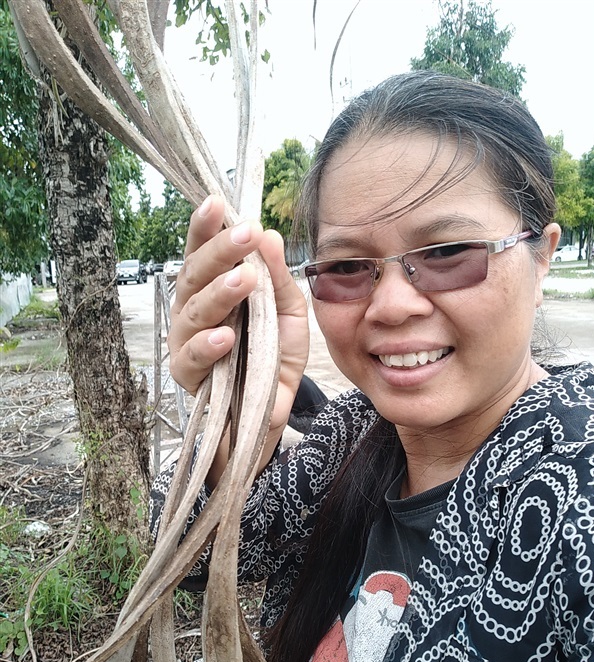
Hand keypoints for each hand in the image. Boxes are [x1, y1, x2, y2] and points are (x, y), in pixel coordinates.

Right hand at [168, 195, 308, 436]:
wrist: (274, 407)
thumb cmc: (273, 353)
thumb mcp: (288, 312)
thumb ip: (280, 278)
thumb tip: (271, 235)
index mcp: (212, 288)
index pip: (203, 252)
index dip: (205, 227)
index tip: (217, 202)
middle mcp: (192, 310)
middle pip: (194, 275)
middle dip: (219, 253)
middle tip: (245, 234)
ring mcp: (185, 342)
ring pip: (192, 313)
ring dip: (218, 294)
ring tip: (242, 280)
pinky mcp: (187, 376)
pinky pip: (191, 358)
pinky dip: (207, 346)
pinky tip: (224, 336)